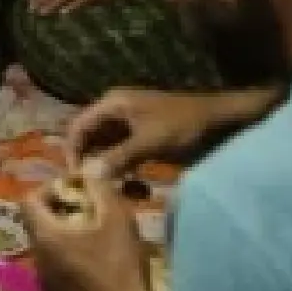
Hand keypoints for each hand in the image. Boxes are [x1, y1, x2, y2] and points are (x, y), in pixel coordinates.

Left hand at [21, 175, 152, 290]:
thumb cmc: (120, 260)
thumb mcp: (115, 215)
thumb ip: (98, 186)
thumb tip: (88, 165)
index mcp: (44, 234)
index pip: (28, 199)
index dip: (49, 189)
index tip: (75, 190)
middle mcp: (36, 254)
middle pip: (36, 220)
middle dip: (58, 208)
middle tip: (87, 207)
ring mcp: (42, 276)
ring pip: (45, 241)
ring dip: (63, 229)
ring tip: (92, 229)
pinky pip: (53, 261)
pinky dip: (66, 251)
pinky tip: (92, 255)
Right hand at [65, 87, 222, 173]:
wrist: (218, 120)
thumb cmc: (184, 125)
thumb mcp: (150, 142)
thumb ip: (119, 157)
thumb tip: (90, 176)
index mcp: (113, 104)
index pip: (78, 126)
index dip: (72, 151)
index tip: (75, 177)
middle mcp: (114, 110)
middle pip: (87, 136)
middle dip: (85, 159)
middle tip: (86, 186)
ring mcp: (126, 123)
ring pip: (101, 145)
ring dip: (101, 164)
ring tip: (103, 186)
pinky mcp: (138, 135)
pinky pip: (117, 151)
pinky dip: (117, 165)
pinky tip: (123, 181)